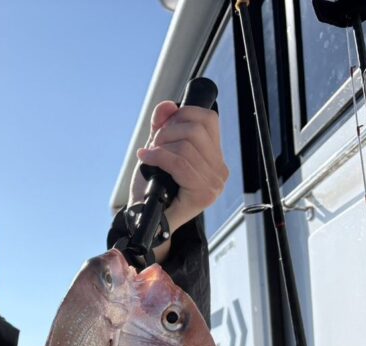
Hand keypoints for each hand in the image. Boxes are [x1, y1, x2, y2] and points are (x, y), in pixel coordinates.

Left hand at [128, 100, 228, 235]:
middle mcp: (219, 170)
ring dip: (161, 146)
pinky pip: (180, 163)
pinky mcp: (203, 193)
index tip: (163, 128)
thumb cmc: (152, 188)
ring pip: (187, 146)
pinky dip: (158, 157)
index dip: (182, 115)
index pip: (208, 119)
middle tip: (153, 144)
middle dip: (168, 131)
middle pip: (196, 129)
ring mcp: (214, 183)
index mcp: (214, 157)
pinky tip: (146, 158)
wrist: (145, 220)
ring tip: (149, 155)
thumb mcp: (156, 149)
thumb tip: (168, 106)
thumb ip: (162, 126)